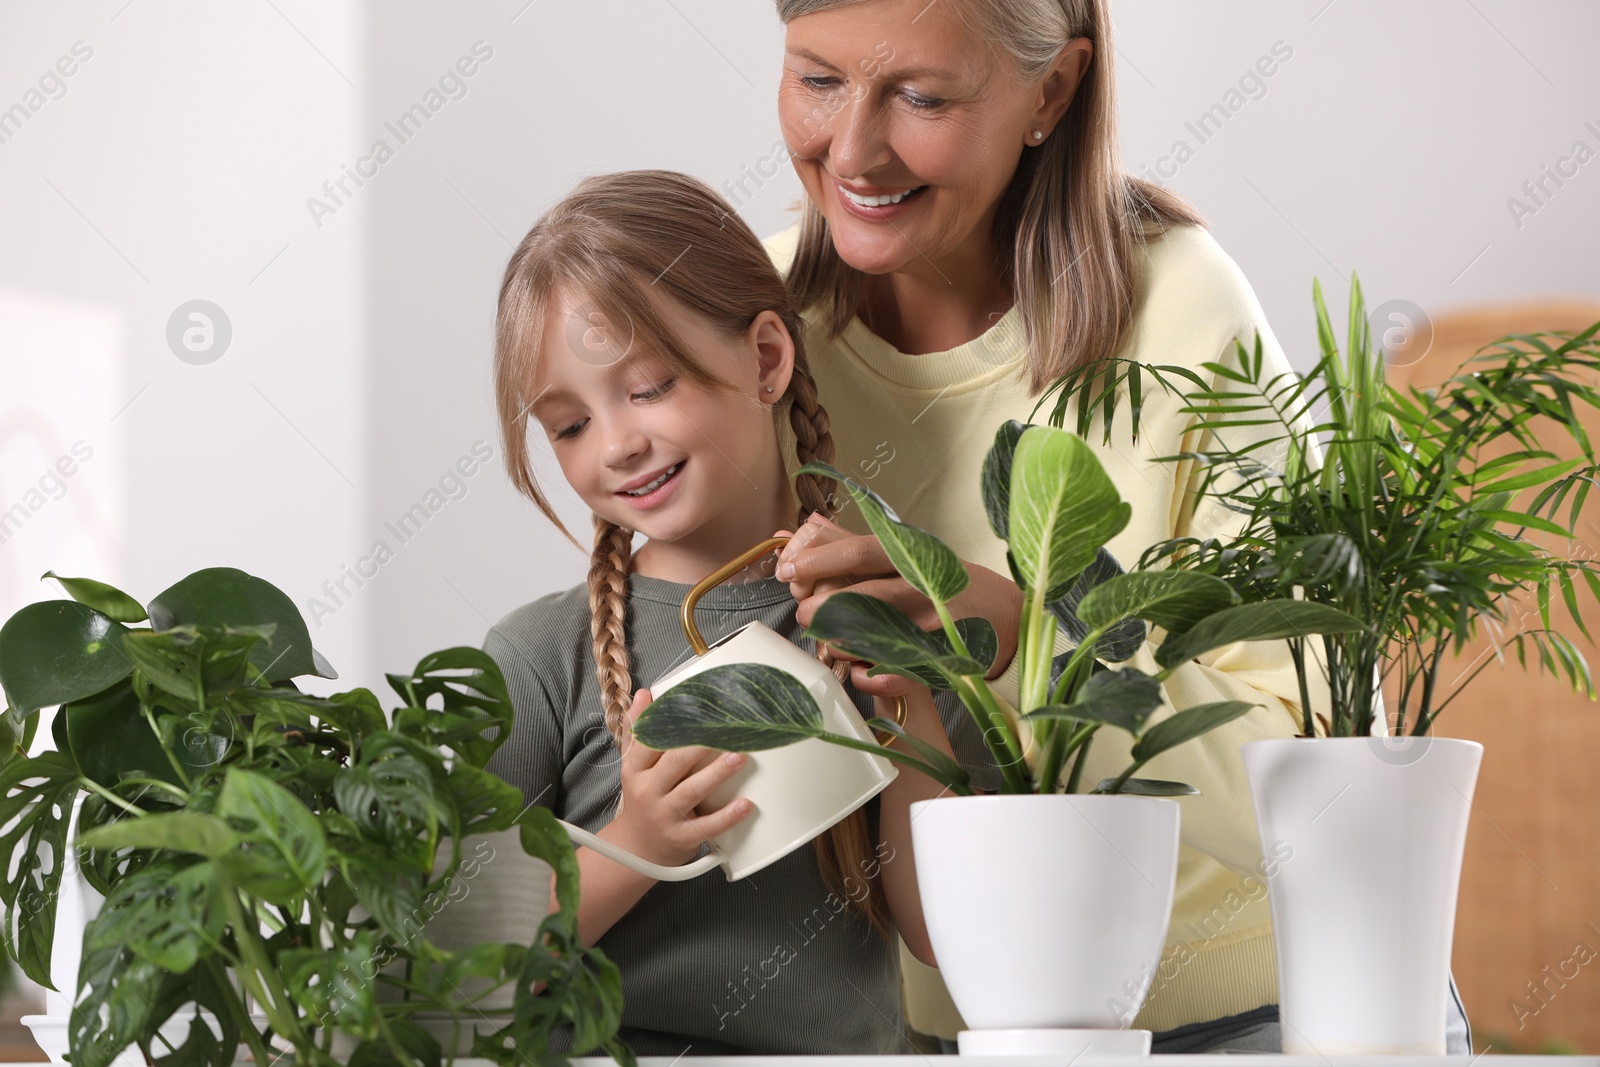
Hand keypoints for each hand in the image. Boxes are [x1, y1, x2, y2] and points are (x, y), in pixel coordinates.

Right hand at [610, 688, 755, 867]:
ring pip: (692, 791)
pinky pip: (706, 827)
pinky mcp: (681, 838)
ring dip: (717, 774)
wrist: (636, 850)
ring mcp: (664, 816)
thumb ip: (638, 731)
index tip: (697, 707)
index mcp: (636, 769)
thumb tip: (645, 693)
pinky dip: (727, 817)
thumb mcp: (634, 765)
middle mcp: (648, 791)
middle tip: (727, 728)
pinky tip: (746, 805)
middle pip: (674, 763)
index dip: (673, 722)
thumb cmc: (642, 800)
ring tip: (740, 757)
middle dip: (701, 745)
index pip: (651, 741)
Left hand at [775, 513, 1024, 694]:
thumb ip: (850, 544)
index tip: (788, 570)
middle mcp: (922, 587)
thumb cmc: (946, 583)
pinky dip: (870, 678)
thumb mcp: (907, 554)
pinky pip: (897, 675)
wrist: (1009, 616)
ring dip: (840, 643)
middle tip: (805, 614)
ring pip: (873, 637)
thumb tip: (796, 534)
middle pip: (860, 595)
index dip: (817, 560)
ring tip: (829, 644)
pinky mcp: (943, 661)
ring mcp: (934, 626)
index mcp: (911, 556)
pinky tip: (860, 673)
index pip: (858, 551)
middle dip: (820, 607)